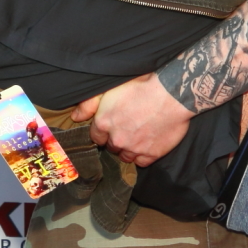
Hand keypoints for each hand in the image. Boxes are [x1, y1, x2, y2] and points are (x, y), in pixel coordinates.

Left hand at [72, 73, 193, 166]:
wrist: (172, 93)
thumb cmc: (141, 85)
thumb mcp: (110, 88)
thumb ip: (89, 103)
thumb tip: (76, 117)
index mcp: (103, 123)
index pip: (96, 136)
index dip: (104, 130)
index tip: (112, 124)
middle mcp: (116, 139)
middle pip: (111, 146)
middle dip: (116, 139)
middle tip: (127, 127)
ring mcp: (134, 149)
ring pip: (126, 156)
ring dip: (129, 148)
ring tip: (138, 135)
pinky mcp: (152, 154)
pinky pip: (142, 162)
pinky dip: (143, 154)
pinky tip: (147, 143)